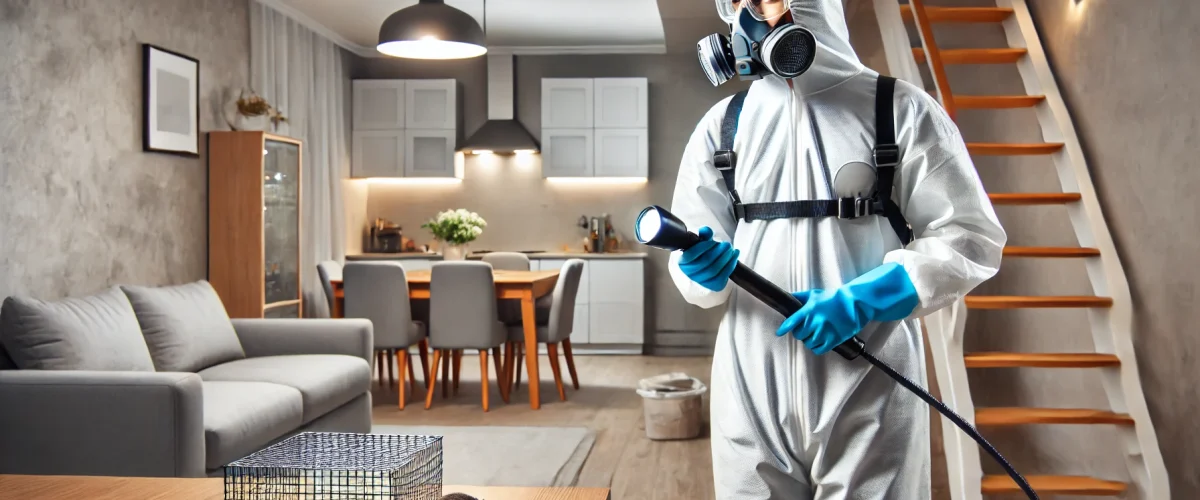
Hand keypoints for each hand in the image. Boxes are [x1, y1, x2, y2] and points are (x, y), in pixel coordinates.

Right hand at [677, 226, 739, 291]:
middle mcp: (689, 274)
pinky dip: (730, 265)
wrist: (709, 266)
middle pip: (704, 263)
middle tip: (727, 244)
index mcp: (683, 262)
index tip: (712, 241)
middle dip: (718, 252)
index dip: (702, 248)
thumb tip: (706, 230)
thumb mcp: (702, 241)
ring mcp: (701, 282)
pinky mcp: (713, 286)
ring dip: (725, 258)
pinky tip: (734, 256)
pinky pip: (722, 277)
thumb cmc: (703, 252)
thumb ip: (703, 235)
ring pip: (714, 270)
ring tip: (731, 249)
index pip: (690, 256)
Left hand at [776, 262, 919, 354]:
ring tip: (816, 332)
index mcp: (809, 310)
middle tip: (806, 328)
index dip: (784, 328)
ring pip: (808, 343)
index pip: (792, 321)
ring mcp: (824, 332)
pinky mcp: (833, 340)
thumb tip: (787, 297)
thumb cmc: (834, 298)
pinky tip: (820, 340)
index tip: (779, 332)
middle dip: (801, 332)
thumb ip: (799, 297)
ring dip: (809, 340)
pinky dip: (817, 347)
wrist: (854, 304)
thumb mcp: (815, 294)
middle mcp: (815, 322)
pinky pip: (818, 350)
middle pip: (799, 334)